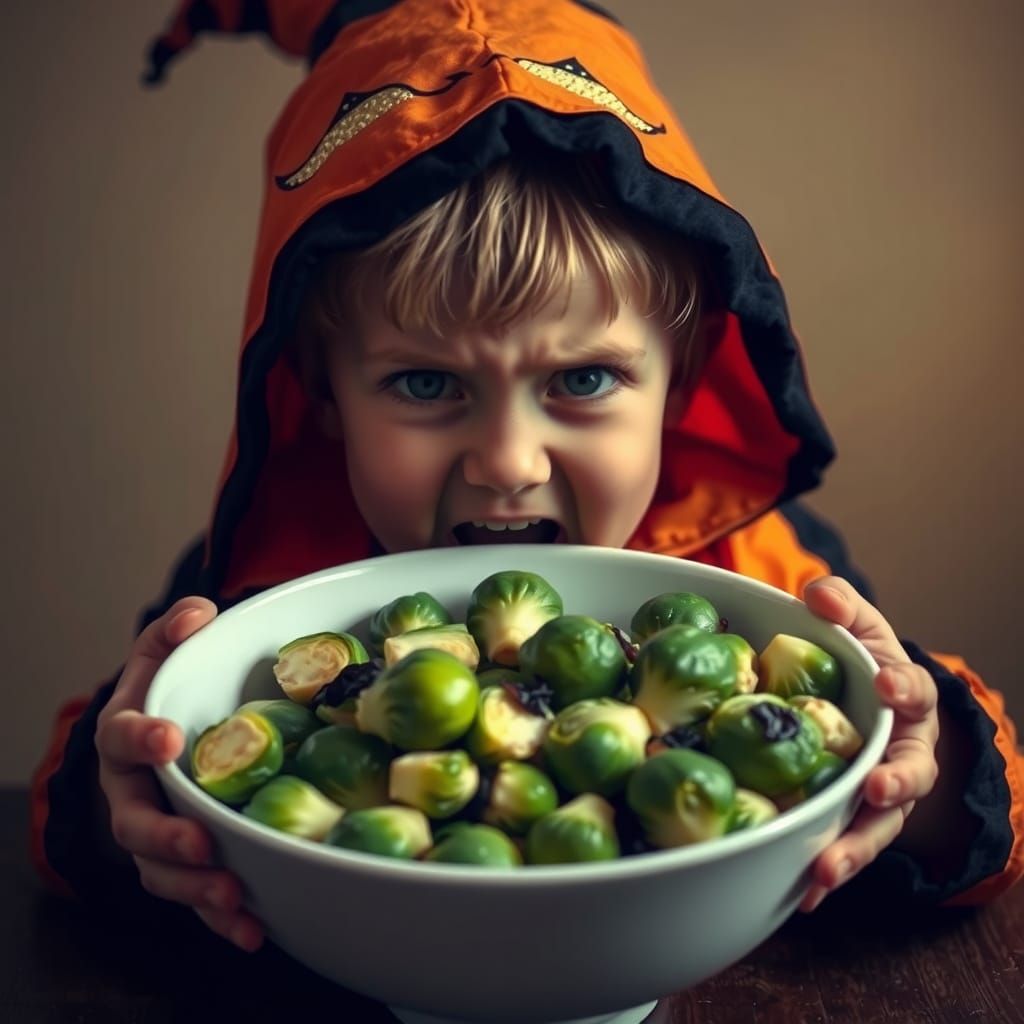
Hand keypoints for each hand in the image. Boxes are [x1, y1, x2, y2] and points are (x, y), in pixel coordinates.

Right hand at [95, 597, 264, 950]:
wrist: (154, 740)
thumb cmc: (161, 695)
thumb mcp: (162, 655)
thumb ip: (175, 631)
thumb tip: (200, 612)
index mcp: (126, 738)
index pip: (121, 737)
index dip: (141, 737)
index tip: (168, 737)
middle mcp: (131, 793)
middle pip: (134, 822)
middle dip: (165, 836)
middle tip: (201, 843)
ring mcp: (153, 833)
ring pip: (160, 870)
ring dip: (194, 887)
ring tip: (233, 897)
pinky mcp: (180, 863)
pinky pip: (194, 894)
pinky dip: (219, 917)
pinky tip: (255, 930)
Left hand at [797, 576, 938, 911]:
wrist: (869, 706)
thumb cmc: (862, 663)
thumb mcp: (856, 628)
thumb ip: (841, 606)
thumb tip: (815, 592)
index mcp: (906, 700)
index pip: (914, 691)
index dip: (904, 688)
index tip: (887, 685)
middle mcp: (905, 751)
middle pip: (910, 772)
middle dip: (896, 784)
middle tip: (877, 790)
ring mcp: (884, 793)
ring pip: (878, 825)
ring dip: (855, 847)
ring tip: (825, 870)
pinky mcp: (856, 821)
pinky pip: (845, 847)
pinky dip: (825, 871)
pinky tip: (801, 896)